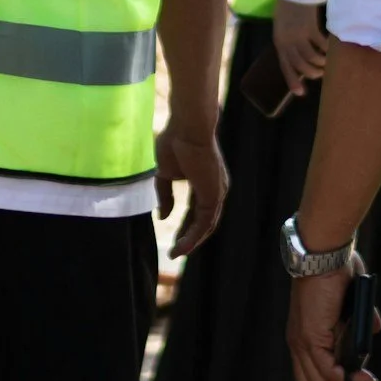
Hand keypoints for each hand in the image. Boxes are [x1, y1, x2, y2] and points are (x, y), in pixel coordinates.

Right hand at [154, 120, 226, 257]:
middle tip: (175, 250)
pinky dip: (194, 237)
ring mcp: (217, 192)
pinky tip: (182, 246)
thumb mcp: (165, 174)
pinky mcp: (214, 195)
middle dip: (189, 237)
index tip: (173, 239)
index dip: (185, 225)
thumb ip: (165, 195)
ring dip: (191, 242)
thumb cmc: (175, 142)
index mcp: (206, 182)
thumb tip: (163, 217)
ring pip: (206, 226)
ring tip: (176, 253)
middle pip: (204, 221)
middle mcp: (216, 189)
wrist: (187, 126)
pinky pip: (205, 223)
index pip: (197, 210)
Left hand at [271, 0, 329, 95]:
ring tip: (326, 63)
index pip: (285, 66)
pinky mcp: (310, 28)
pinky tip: (330, 49)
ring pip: (311, 58)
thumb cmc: (287, 9)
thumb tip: (300, 59)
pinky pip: (321, 45)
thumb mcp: (283, 29)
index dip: (292, 80)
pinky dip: (327, 49)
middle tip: (320, 73)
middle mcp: (287, 42)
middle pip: (300, 65)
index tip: (301, 93)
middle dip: (311, 73)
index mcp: (279, 42)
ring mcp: (299, 35)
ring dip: (320, 63)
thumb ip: (289, 43)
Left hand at [288, 258, 377, 380]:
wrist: (324, 253)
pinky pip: (326, 372)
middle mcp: (297, 344)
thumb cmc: (335, 271)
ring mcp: (302, 342)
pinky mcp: (311, 337)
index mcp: (302, 337)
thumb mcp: (349, 304)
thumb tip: (372, 330)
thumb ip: (359, 321)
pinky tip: (360, 378)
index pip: (307, 379)